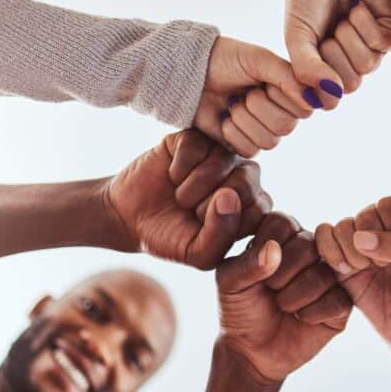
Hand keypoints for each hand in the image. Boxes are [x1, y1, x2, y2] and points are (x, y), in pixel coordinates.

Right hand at [105, 130, 271, 268]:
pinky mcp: (196, 138)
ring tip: (179, 196)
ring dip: (193, 186)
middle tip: (191, 211)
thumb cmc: (171, 237)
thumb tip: (229, 196)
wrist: (130, 217)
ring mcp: (221, 154)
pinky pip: (197, 145)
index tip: (205, 231)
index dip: (228, 223)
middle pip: (247, 180)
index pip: (260, 208)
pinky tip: (172, 175)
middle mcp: (243, 176)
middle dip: (211, 203)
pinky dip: (179, 166)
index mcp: (253, 205)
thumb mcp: (198, 253)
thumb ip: (221, 235)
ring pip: (222, 161)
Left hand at [196, 36, 313, 156]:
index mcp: (291, 91)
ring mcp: (264, 131)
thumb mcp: (260, 60)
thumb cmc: (225, 60)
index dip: (282, 96)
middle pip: (285, 127)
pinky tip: (224, 118)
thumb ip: (290, 77)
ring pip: (269, 141)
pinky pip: (249, 150)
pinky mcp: (244, 145)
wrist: (190, 74)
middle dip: (258, 107)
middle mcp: (282, 113)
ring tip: (232, 103)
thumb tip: (320, 97)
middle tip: (244, 92)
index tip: (264, 81)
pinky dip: (232, 133)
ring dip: (244, 119)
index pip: (304, 108)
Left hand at [217, 212, 352, 383]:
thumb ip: (246, 264)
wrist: (254, 350)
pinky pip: (339, 300)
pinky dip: (313, 313)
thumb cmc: (241, 309)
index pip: (282, 223)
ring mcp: (329, 274)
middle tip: (271, 291)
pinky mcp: (342, 301)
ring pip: (325, 273)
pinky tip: (301, 318)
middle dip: (283, 274)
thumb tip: (274, 250)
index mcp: (281, 235)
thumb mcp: (230, 284)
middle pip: (308, 245)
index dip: (268, 248)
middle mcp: (309, 249)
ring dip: (296, 297)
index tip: (255, 271)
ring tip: (283, 306)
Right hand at [285, 0, 390, 107]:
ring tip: (341, 17)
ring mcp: (372, 50)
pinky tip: (356, 7)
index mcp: (327, 72)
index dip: (320, 79)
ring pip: (367, 64)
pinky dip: (364, 21)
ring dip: (349, 35)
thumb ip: (305, 69)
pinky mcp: (390, 31)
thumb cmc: (307, 3)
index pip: (330, 99)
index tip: (311, 53)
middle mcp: (351, 65)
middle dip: (334, 54)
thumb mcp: (296, 37)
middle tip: (327, 32)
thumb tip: (331, 95)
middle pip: (351, 84)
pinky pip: (381, 42)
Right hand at [316, 196, 390, 352]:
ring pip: (342, 226)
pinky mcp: (343, 262)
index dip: (389, 228)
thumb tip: (362, 237)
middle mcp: (386, 229)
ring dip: (348, 248)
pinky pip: (324, 241)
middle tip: (380, 266)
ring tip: (362, 269)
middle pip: (364, 214)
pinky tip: (344, 269)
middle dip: (369, 241)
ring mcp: (364, 245)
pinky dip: (328, 251)